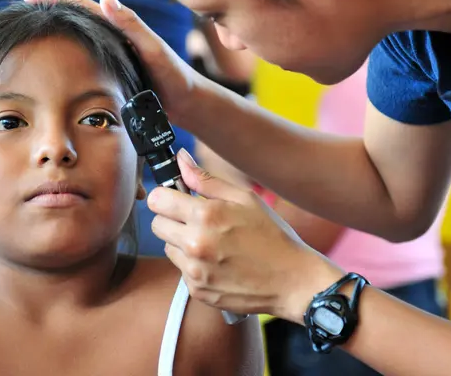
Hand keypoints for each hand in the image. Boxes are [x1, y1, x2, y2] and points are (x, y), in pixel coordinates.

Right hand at [23, 0, 201, 123]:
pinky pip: (84, 61)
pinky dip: (66, 59)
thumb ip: (132, 25)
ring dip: (54, 37)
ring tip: (28, 39)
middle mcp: (114, 37)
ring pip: (77, 41)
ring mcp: (112, 54)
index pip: (81, 7)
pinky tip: (53, 70)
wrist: (187, 102)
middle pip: (75, 20)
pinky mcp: (112, 71)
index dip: (55, 1)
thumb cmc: (174, 76)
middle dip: (48, 15)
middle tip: (21, 16)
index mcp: (120, 27)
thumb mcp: (154, 49)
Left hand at [149, 149, 344, 323]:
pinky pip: (182, 270)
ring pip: (168, 248)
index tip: (175, 198)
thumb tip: (180, 159)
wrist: (293, 281)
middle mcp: (195, 244)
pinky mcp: (197, 290)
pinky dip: (194, 265)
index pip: (157, 200)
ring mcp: (195, 271)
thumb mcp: (244, 199)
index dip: (165, 196)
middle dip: (172, 219)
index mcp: (205, 216)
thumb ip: (206, 180)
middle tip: (196, 221)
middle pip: (157, 224)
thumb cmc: (272, 236)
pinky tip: (217, 262)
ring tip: (211, 243)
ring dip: (182, 243)